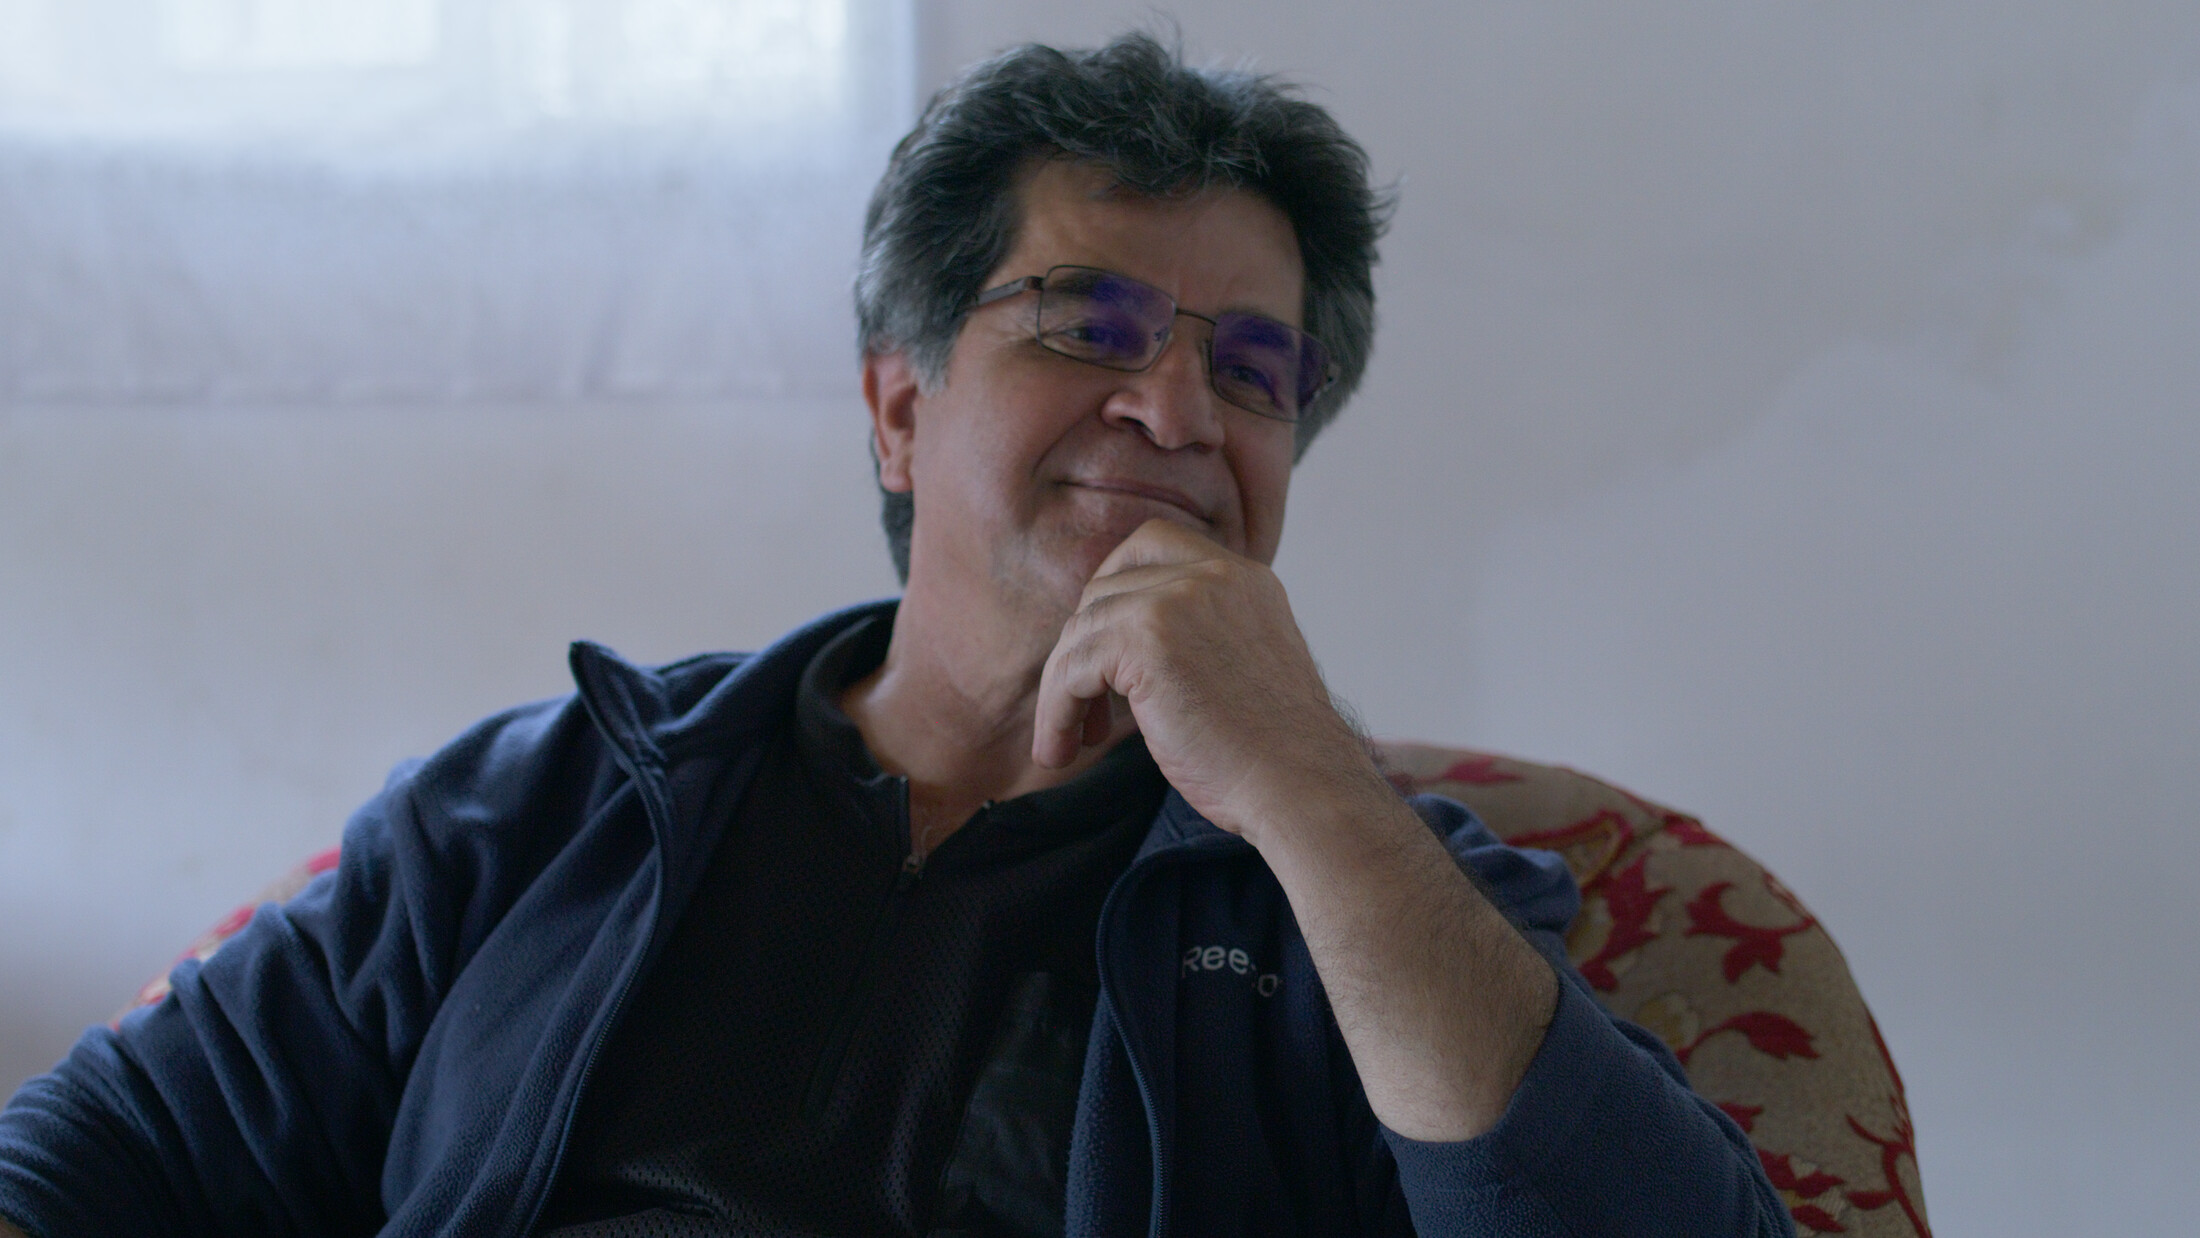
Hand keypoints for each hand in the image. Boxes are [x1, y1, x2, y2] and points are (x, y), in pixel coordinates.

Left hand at [1036, 518, 1556, 1140]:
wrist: (1324, 829)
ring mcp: (1196, 602)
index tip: (1101, 685)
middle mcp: (1228, 578)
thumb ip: (1217, 667)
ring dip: (1069, 684)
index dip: (1119, 608)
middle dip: (1086, 641)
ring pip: (1087, 621)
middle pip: (1111, 575)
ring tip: (1070, 744)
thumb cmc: (1297, 793)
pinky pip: (1079, 656)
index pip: (1157, 552)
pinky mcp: (1161, 639)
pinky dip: (1065, 706)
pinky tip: (1072, 753)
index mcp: (1253, 588)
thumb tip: (1172, 681)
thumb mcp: (1256, 709)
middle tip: (1076, 715)